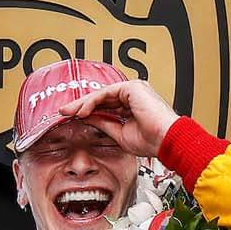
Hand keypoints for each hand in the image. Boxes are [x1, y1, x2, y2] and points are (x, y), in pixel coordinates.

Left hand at [60, 79, 180, 157]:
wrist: (166, 140)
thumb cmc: (152, 141)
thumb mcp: (120, 134)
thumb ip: (104, 123)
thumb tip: (88, 118)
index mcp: (133, 106)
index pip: (106, 106)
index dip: (88, 112)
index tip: (73, 118)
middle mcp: (133, 95)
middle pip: (101, 98)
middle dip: (81, 105)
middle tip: (64, 111)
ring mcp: (133, 90)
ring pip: (101, 94)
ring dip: (83, 103)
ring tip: (69, 112)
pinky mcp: (131, 88)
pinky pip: (106, 93)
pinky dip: (92, 102)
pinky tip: (82, 111)